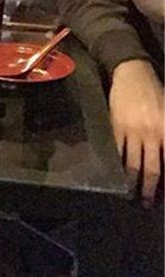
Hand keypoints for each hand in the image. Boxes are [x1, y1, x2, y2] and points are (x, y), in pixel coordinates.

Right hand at [110, 60, 163, 206]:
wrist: (132, 73)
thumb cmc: (156, 93)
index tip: (164, 196)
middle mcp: (151, 133)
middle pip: (151, 168)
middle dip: (149, 189)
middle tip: (146, 203)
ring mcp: (132, 131)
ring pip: (132, 163)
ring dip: (131, 182)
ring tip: (130, 194)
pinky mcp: (116, 126)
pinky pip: (117, 151)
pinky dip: (116, 165)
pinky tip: (116, 174)